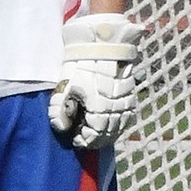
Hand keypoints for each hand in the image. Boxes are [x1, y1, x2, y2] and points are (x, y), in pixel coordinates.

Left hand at [48, 14, 142, 148]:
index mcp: (99, 109)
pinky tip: (109, 126)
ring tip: (95, 136)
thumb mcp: (64, 88)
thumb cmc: (80, 67)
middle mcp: (116, 110)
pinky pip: (126, 119)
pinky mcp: (131, 98)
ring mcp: (126, 104)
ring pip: (118, 128)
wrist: (102, 48)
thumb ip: (59, 111)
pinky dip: (117, 126)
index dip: (84, 141)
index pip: (94, 135)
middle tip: (83, 140)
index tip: (75, 141)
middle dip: (94, 141)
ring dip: (106, 136)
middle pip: (107, 135)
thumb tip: (62, 128)